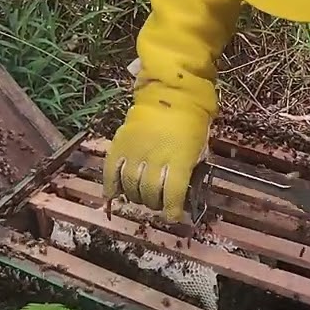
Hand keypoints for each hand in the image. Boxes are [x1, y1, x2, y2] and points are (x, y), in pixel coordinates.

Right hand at [103, 99, 209, 221]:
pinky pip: (111, 171)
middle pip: (149, 193)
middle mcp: (155, 157)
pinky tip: (113, 195)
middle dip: (154, 204)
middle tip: (157, 203)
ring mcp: (135, 151)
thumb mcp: (199, 147)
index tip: (172, 217)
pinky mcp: (119, 144)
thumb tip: (180, 192)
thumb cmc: (192, 121)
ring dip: (136, 196)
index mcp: (179, 158)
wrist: (171, 93)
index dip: (171, 210)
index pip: (172, 194)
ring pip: (130, 186)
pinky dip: (110, 186)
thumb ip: (188, 169)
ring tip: (141, 196)